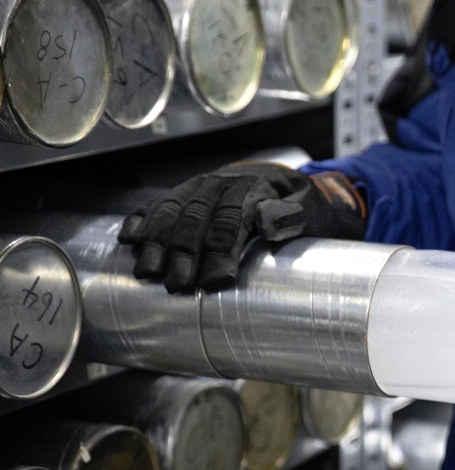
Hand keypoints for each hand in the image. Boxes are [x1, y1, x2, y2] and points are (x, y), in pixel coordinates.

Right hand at [118, 162, 366, 291]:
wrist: (285, 184)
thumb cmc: (300, 205)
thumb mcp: (310, 209)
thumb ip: (293, 216)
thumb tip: (267, 223)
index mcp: (252, 190)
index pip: (232, 221)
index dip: (221, 251)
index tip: (215, 281)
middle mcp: (220, 185)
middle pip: (195, 219)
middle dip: (183, 253)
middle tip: (176, 285)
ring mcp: (198, 187)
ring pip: (171, 211)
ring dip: (156, 241)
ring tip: (147, 272)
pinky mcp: (184, 193)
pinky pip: (158, 203)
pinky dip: (141, 220)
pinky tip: (129, 239)